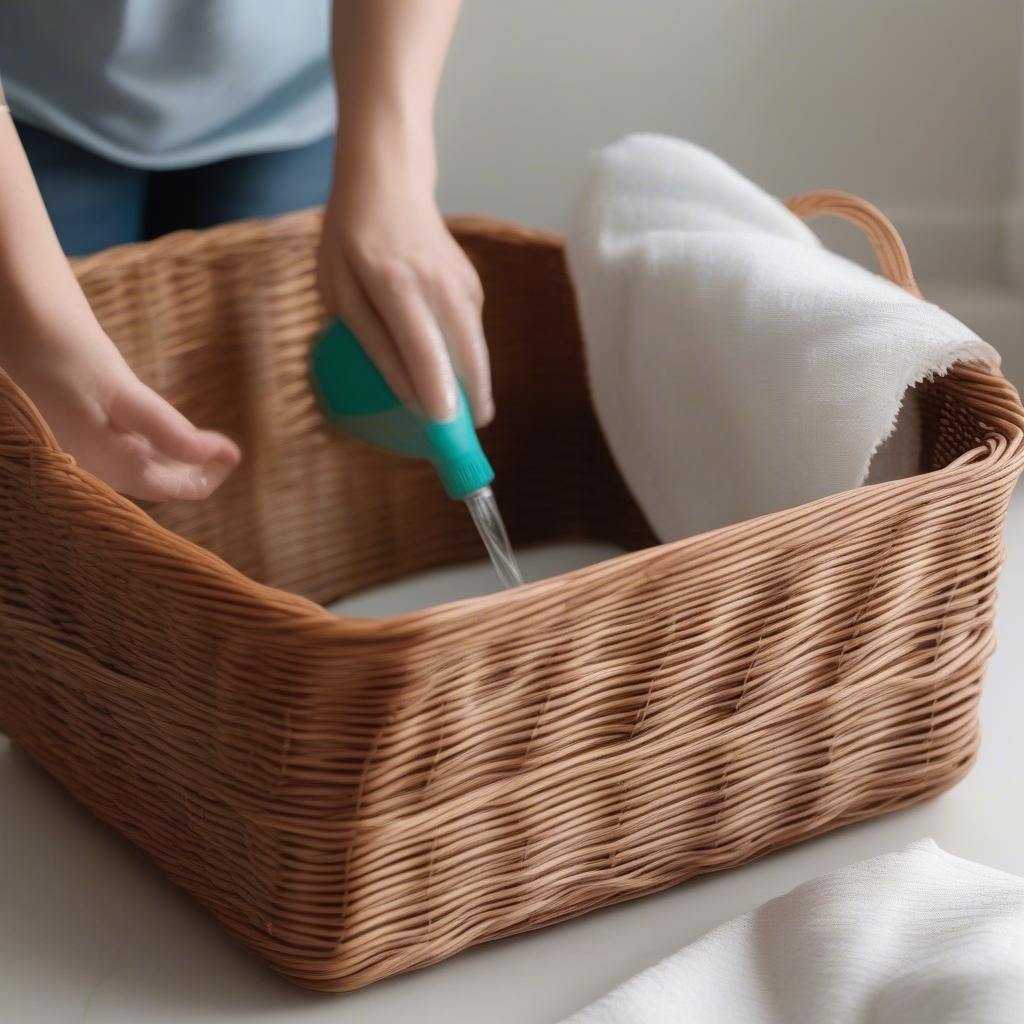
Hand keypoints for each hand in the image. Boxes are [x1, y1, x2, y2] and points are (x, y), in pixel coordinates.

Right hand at [2, 315, 240, 500]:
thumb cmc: (70, 356)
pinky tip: (164, 432)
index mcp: (108, 466)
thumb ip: (169, 431)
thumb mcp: (126, 394)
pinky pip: (127, 453)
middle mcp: (95, 469)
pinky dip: (154, 447)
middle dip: (195, 468)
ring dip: (176, 459)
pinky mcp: (83, 438)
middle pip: (160, 482)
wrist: (20, 328)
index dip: (208, 473)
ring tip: (204, 442)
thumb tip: (218, 457)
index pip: (174, 488)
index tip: (233, 450)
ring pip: (145, 468)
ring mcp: (87, 455)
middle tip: (223, 447)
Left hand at [317, 150, 491, 425]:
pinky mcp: (475, 288)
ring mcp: (465, 286)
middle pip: (469, 362)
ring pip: (478, 355)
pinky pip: (473, 338)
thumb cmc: (350, 241)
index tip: (446, 437)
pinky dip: (465, 363)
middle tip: (457, 445)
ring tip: (457, 420)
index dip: (439, 399)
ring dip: (471, 390)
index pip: (425, 354)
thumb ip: (374, 344)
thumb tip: (409, 398)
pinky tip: (448, 375)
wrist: (389, 184)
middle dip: (469, 409)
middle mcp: (440, 287)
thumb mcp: (339, 292)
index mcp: (396, 286)